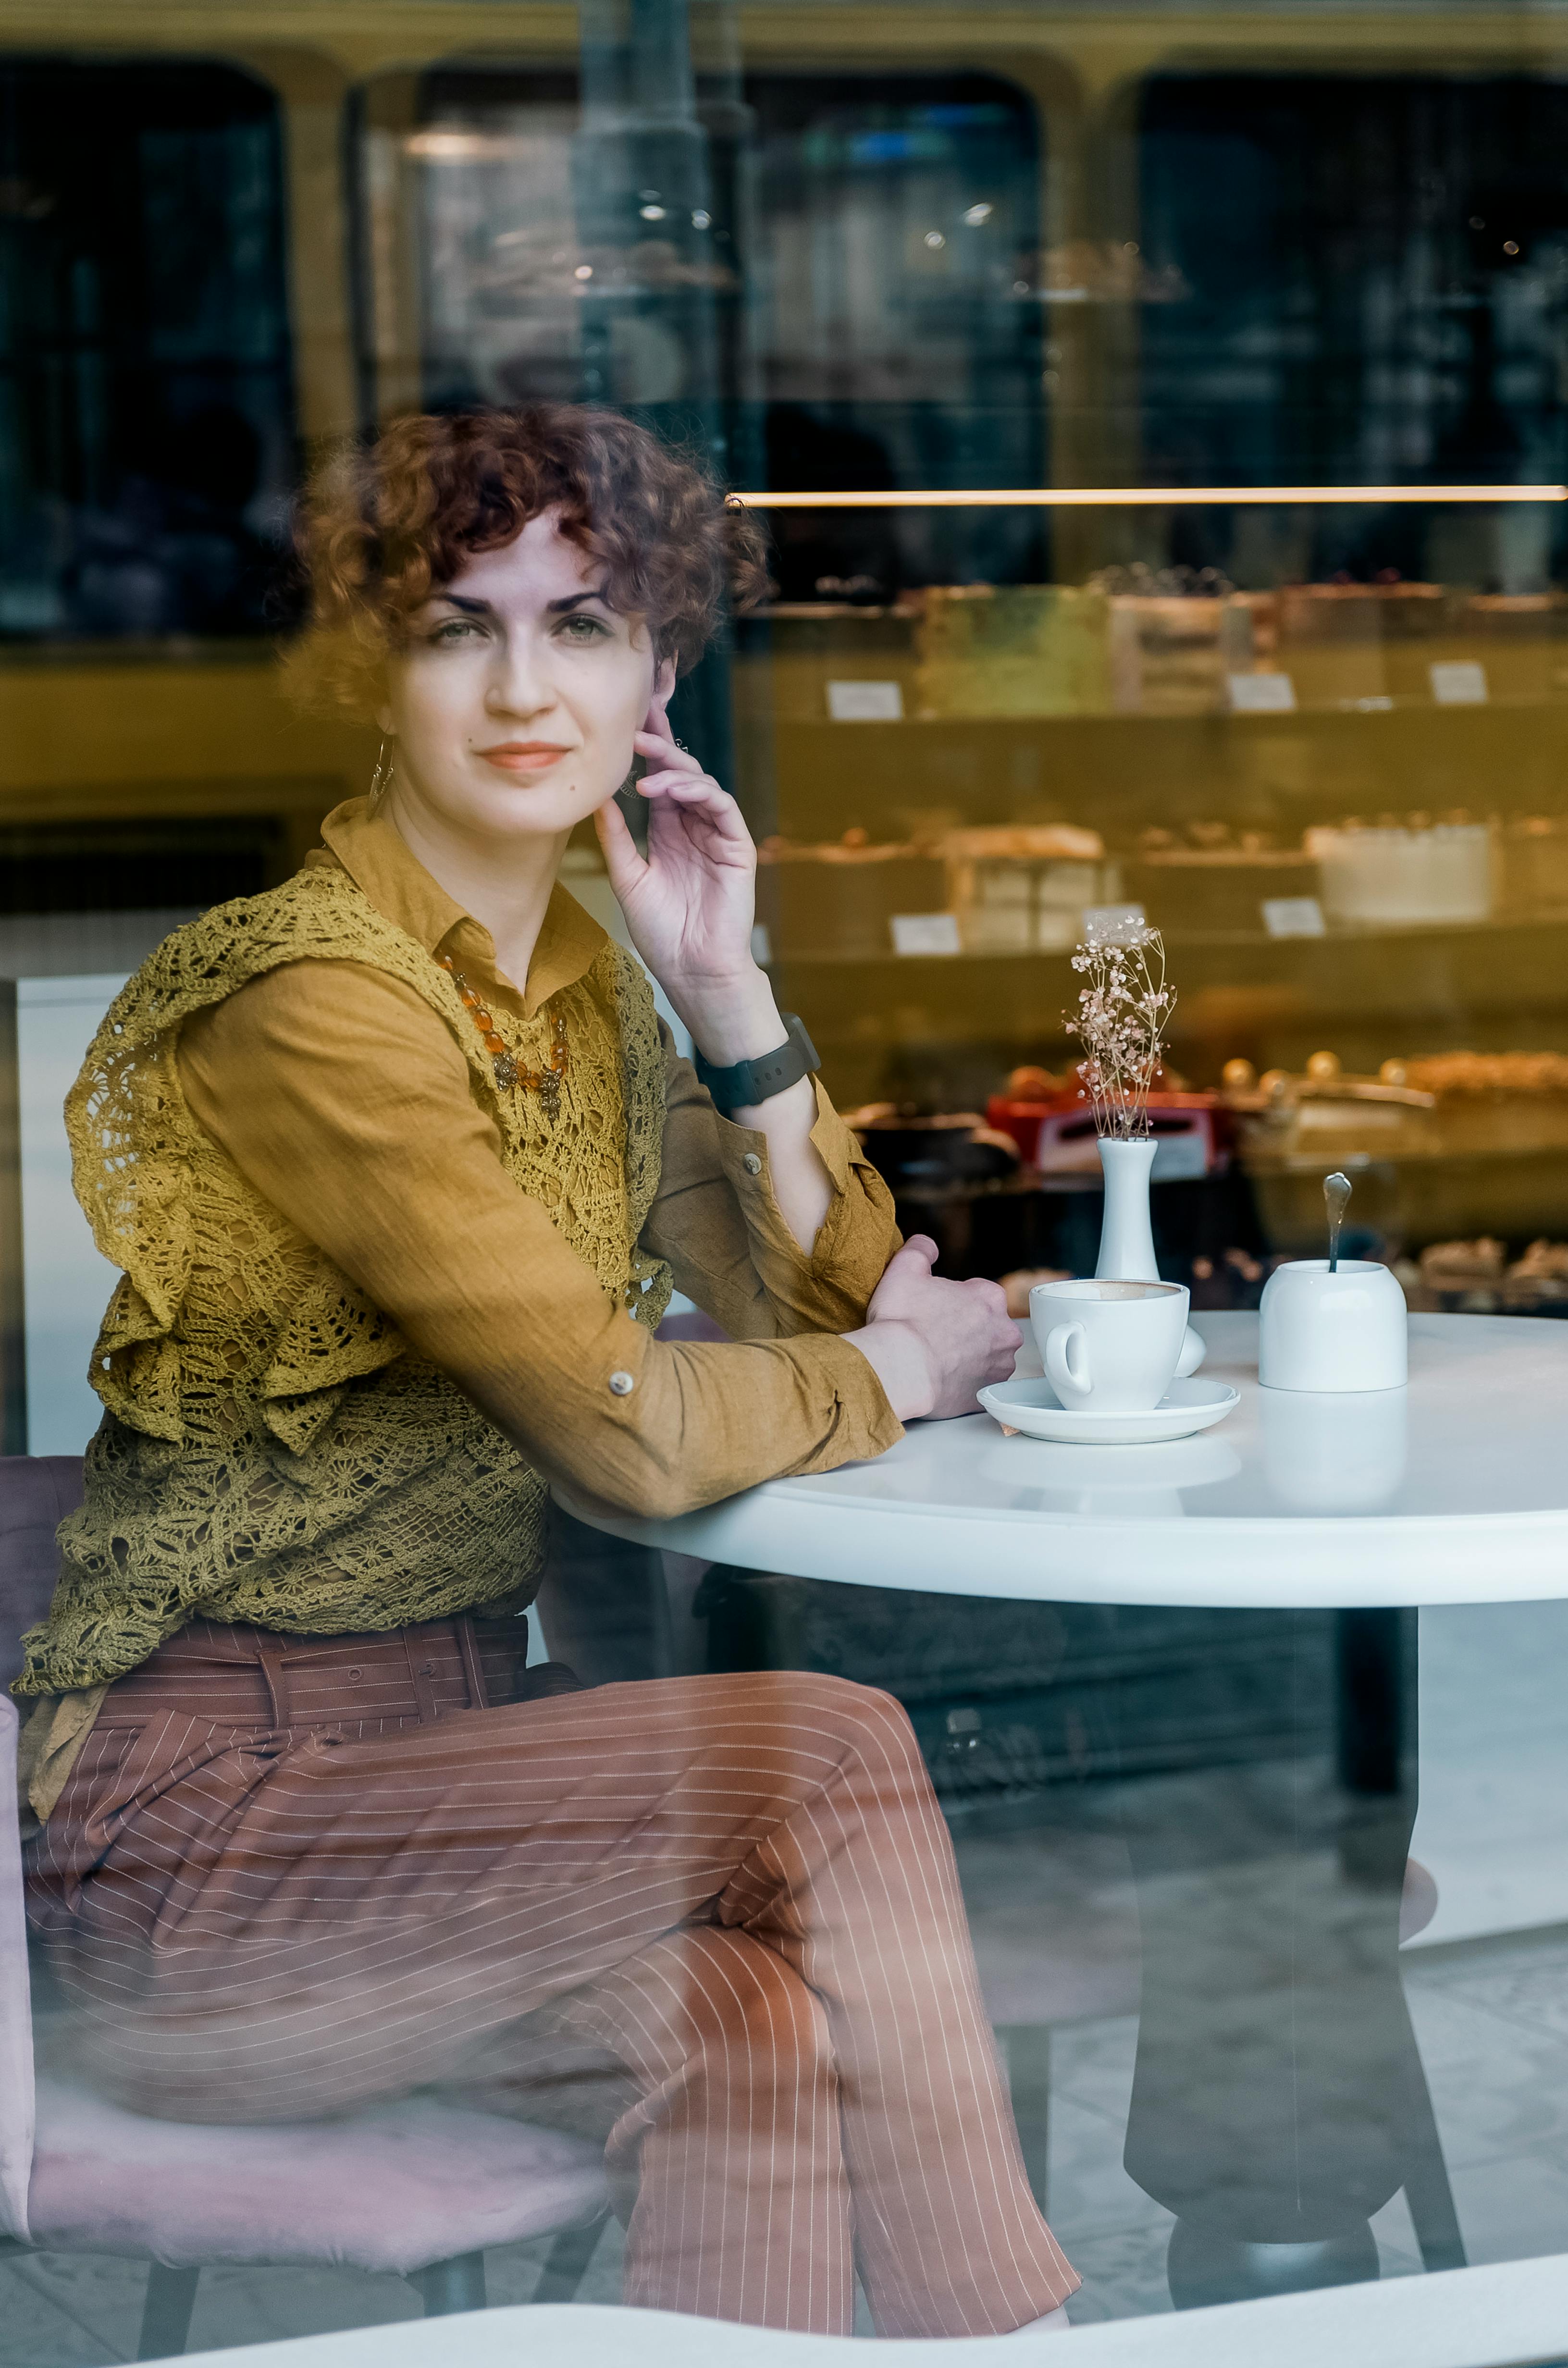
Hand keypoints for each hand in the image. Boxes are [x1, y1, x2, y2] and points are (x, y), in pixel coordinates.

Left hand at [594, 705, 778, 1062]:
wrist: (693, 970)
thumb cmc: (662, 933)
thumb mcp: (628, 878)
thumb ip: (616, 837)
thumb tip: (596, 797)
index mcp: (668, 832)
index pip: (659, 781)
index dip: (647, 751)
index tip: (628, 722)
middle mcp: (694, 828)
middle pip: (681, 773)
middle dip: (661, 745)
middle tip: (637, 726)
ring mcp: (717, 836)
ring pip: (702, 784)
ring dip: (674, 770)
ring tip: (645, 767)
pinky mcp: (737, 847)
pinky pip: (723, 806)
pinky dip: (699, 792)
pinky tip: (672, 791)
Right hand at [846, 1237, 1020, 1420]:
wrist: (900, 1368)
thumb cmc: (903, 1319)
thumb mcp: (905, 1269)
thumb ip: (921, 1250)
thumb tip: (927, 1246)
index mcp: (989, 1297)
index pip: (977, 1293)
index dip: (951, 1301)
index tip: (933, 1310)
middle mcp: (1004, 1332)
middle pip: (985, 1325)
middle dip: (964, 1329)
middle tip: (933, 1335)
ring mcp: (998, 1367)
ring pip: (985, 1357)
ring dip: (967, 1357)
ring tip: (935, 1359)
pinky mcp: (986, 1395)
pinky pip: (977, 1385)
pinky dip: (963, 1383)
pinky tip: (940, 1379)